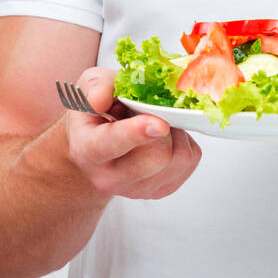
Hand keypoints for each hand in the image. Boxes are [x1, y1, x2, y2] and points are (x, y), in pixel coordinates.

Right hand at [65, 67, 202, 200]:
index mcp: (87, 150)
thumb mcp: (90, 87)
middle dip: (164, 126)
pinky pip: (190, 162)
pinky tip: (166, 137)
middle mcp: (109, 178)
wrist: (101, 138)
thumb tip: (100, 100)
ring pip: (179, 159)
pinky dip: (185, 143)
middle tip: (156, 110)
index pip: (112, 144)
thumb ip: (95, 88)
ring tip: (159, 122)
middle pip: (157, 156)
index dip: (137, 133)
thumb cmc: (98, 109)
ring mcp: (136, 189)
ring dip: (177, 133)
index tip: (159, 124)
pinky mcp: (161, 191)